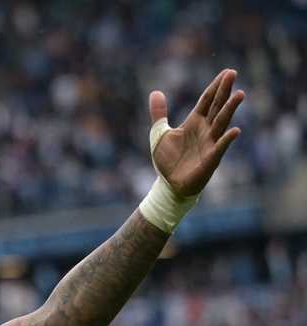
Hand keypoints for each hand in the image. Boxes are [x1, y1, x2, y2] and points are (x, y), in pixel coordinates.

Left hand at [149, 68, 244, 196]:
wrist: (169, 185)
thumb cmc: (168, 160)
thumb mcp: (159, 133)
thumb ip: (159, 113)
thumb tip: (155, 92)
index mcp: (194, 122)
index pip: (207, 100)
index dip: (215, 86)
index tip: (227, 71)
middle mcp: (205, 130)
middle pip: (217, 106)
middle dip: (224, 91)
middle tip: (233, 73)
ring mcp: (209, 143)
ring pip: (221, 123)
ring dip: (230, 109)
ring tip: (240, 94)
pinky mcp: (210, 159)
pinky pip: (220, 147)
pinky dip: (226, 139)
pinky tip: (235, 130)